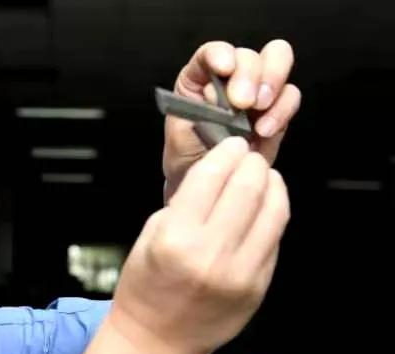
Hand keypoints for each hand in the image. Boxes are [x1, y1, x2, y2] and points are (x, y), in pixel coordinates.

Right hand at [111, 137, 288, 353]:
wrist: (156, 340)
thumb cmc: (146, 288)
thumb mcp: (150, 236)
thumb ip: (184, 204)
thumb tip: (219, 173)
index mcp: (175, 238)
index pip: (212, 177)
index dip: (226, 152)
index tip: (231, 144)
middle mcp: (210, 254)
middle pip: (248, 187)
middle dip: (252, 162)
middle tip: (249, 156)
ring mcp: (239, 273)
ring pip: (274, 210)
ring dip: (271, 185)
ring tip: (262, 178)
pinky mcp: (258, 286)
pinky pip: (274, 239)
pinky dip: (272, 215)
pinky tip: (262, 209)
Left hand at [162, 40, 300, 202]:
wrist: (208, 185)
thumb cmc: (188, 156)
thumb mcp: (179, 133)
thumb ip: (195, 111)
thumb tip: (217, 97)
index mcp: (201, 76)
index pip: (213, 52)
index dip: (220, 54)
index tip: (223, 68)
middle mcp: (231, 77)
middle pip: (251, 54)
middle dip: (250, 73)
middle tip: (242, 101)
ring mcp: (257, 90)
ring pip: (278, 60)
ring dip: (271, 82)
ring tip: (257, 109)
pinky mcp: (278, 109)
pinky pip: (290, 96)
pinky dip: (282, 110)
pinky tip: (264, 130)